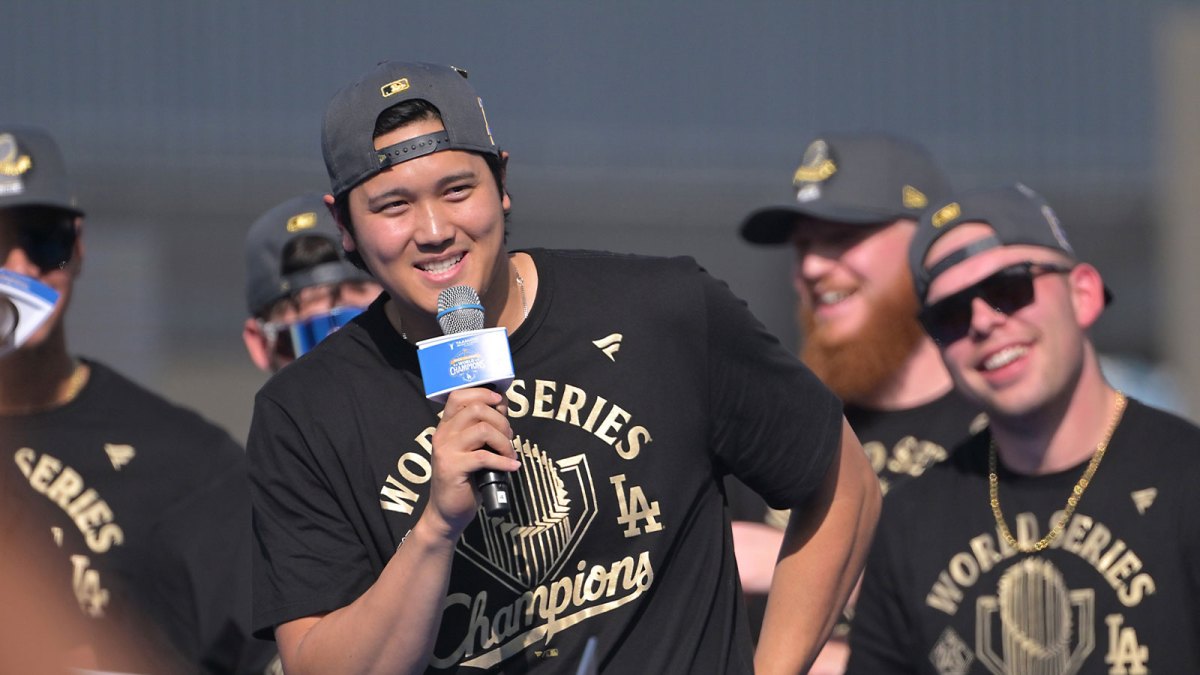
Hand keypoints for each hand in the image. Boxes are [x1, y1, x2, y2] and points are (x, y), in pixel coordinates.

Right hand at [422, 388, 518, 538]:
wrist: (447, 511)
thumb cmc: (465, 479)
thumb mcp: (473, 448)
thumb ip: (483, 427)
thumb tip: (501, 404)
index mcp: (447, 426)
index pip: (459, 395)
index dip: (482, 393)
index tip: (499, 401)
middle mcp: (443, 434)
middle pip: (476, 408)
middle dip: (501, 420)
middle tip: (509, 438)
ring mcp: (446, 451)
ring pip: (482, 429)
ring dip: (504, 441)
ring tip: (510, 454)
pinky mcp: (452, 468)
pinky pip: (484, 456)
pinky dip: (504, 461)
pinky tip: (512, 466)